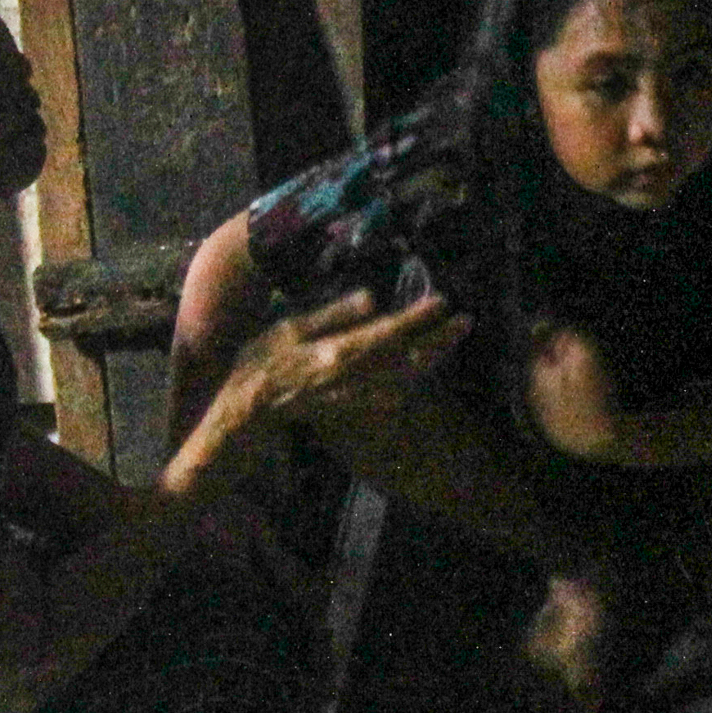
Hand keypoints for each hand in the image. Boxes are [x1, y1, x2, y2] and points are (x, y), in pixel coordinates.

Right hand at [183, 290, 462, 473]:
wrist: (244, 415)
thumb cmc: (259, 365)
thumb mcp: (288, 329)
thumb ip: (332, 314)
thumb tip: (372, 297)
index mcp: (339, 353)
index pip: (389, 332)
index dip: (418, 318)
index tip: (444, 302)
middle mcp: (354, 377)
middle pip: (407, 357)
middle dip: (439, 339)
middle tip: (467, 322)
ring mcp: (353, 396)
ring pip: (403, 377)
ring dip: (430, 359)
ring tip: (451, 342)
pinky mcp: (348, 407)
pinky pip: (389, 394)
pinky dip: (409, 382)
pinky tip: (420, 373)